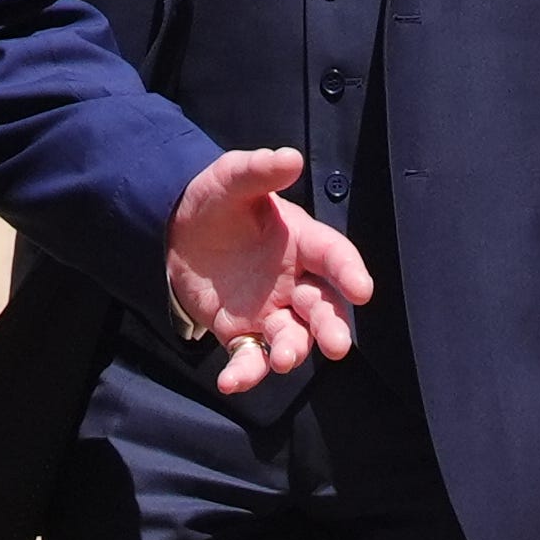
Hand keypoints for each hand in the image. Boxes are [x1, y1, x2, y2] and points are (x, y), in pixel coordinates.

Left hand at [162, 147, 373, 392]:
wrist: (177, 230)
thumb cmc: (216, 202)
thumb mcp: (232, 179)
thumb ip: (259, 170)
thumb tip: (289, 157)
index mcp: (302, 241)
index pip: (334, 256)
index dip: (350, 272)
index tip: (363, 290)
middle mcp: (295, 281)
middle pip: (323, 307)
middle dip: (333, 326)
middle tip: (339, 346)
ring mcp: (271, 311)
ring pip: (293, 337)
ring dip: (294, 350)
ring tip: (285, 359)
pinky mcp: (243, 333)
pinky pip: (250, 357)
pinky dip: (245, 373)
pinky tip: (230, 382)